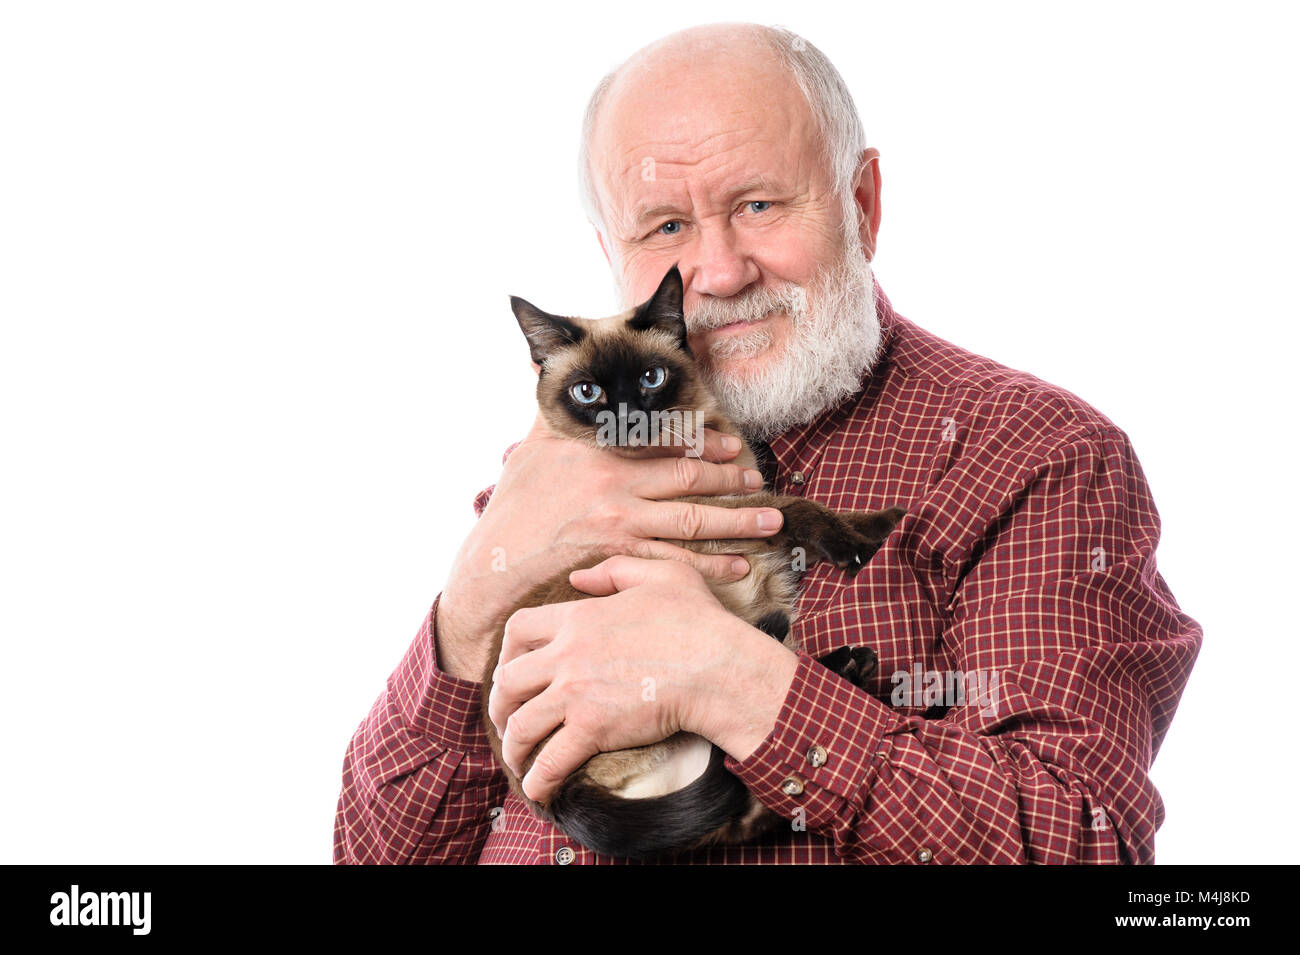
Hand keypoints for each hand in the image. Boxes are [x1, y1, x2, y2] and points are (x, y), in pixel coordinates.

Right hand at [436, 413, 784, 680]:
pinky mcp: (620, 557)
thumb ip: (557, 411)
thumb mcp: (535, 445)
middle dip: (732, 480)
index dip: (705, 442)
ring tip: (771, 521)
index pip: (665, 440)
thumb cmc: (516, 501)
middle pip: (690, 479)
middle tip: (760, 482)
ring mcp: (621, 523)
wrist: (498, 557)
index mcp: (602, 451)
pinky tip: (739, 565)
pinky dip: (711, 564)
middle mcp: (617, 485)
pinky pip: (676, 560)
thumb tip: (551, 366)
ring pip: (693, 520)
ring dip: (738, 521)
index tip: (732, 445)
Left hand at [486, 556, 797, 803]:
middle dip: (500, 703)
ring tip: (518, 759)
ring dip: (513, 746)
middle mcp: (567, 654)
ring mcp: (576, 693)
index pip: (518, 629)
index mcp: (579, 617)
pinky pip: (551, 759)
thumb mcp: (663, 575)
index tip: (512, 668)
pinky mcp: (593, 729)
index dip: (507, 651)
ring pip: (521, 724)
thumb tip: (578, 577)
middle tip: (506, 717)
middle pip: (508, 680)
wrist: (719, 668)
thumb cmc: (700, 622)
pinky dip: (538, 778)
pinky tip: (537, 789)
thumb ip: (616, 571)